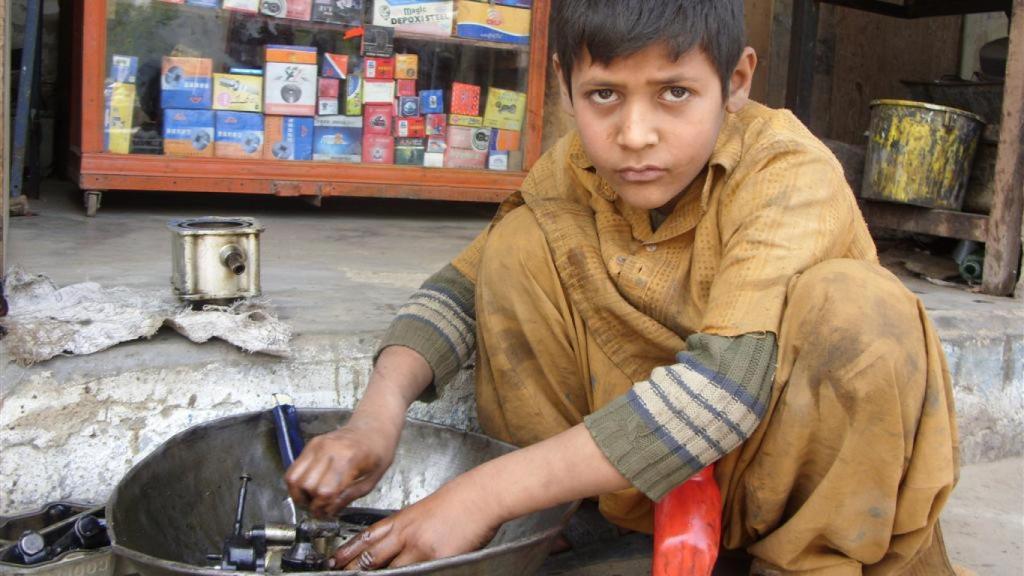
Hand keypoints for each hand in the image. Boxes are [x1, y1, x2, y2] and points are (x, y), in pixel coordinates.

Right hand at [284, 419, 399, 518]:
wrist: (374, 427)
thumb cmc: (378, 452)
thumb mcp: (372, 480)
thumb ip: (350, 496)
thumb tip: (330, 511)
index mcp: (348, 460)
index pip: (324, 491)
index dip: (323, 507)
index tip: (327, 513)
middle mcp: (329, 450)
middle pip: (306, 486)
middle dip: (310, 503)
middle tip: (319, 508)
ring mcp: (317, 445)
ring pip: (293, 477)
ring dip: (298, 494)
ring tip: (311, 499)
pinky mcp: (311, 444)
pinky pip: (294, 467)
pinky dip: (297, 482)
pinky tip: (309, 488)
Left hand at [332, 476, 502, 569]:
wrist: (479, 495)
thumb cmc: (459, 501)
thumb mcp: (424, 510)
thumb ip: (409, 528)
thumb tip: (398, 544)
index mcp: (403, 520)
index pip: (368, 536)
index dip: (349, 550)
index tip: (336, 559)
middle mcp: (407, 533)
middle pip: (373, 555)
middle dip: (355, 568)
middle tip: (341, 573)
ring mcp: (420, 547)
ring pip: (392, 569)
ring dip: (381, 574)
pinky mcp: (436, 557)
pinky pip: (418, 572)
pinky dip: (412, 574)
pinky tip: (408, 575)